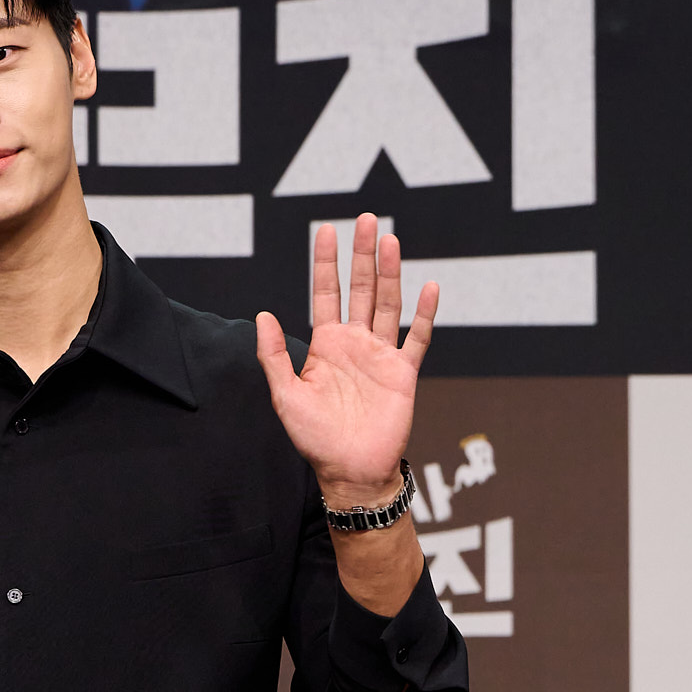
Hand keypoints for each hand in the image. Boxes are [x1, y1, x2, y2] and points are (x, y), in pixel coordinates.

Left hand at [254, 214, 439, 513]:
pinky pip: (418, 339)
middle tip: (366, 219)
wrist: (350, 471)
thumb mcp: (285, 397)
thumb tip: (262, 315)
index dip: (326, 263)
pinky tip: (430, 287)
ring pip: (388, 304)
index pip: (326, 293)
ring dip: (390, 273)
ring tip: (391, 240)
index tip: (326, 230)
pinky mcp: (404, 374)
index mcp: (326, 345)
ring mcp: (381, 356)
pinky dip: (425, 315)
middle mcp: (355, 344)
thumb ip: (274, 356)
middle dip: (363, 255)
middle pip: (360, 289)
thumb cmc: (315, 439)